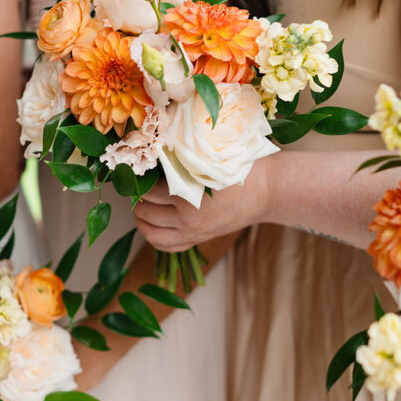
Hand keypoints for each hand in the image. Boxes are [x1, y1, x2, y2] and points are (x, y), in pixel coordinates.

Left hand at [133, 161, 269, 251]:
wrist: (267, 190)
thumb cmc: (241, 167)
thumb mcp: (209, 156)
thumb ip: (182, 157)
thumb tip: (152, 153)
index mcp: (189, 196)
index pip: (149, 192)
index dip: (138, 182)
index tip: (133, 172)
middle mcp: (188, 219)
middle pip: (146, 213)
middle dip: (137, 200)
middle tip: (135, 186)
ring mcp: (193, 232)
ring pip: (152, 233)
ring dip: (141, 220)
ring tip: (140, 205)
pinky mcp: (200, 239)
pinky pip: (167, 247)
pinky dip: (154, 237)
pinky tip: (151, 224)